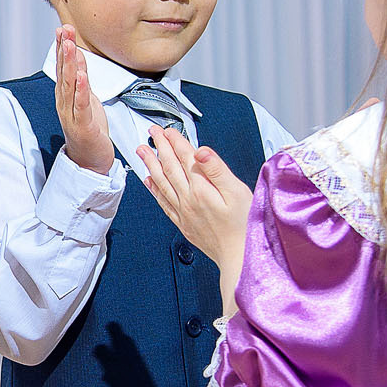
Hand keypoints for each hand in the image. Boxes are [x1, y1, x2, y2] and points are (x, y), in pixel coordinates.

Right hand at [54, 27, 113, 174]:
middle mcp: (65, 103)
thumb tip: (78, 57)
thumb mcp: (86, 99)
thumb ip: (81, 79)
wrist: (90, 161)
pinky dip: (81, 89)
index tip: (63, 28)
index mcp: (66, 96)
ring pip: (69, 85)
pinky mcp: (83, 125)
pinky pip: (81, 105)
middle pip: (64, 72)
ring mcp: (71, 114)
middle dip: (64, 49)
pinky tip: (82, 76)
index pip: (63, 67)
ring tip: (70, 46)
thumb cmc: (89, 130)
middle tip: (65, 29)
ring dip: (69, 64)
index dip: (62, 47)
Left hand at [136, 125, 251, 269]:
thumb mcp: (237, 192)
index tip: (169, 130)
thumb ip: (216, 170)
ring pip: (162, 183)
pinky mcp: (183, 223)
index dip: (177, 142)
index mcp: (201, 189)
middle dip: (160, 148)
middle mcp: (188, 200)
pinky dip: (154, 190)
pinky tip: (149, 182)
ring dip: (151, 165)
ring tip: (142, 151)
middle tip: (151, 133)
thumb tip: (201, 151)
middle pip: (170, 167)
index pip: (185, 159)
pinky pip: (163, 202)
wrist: (239, 256)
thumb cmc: (244, 226)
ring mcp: (183, 212)